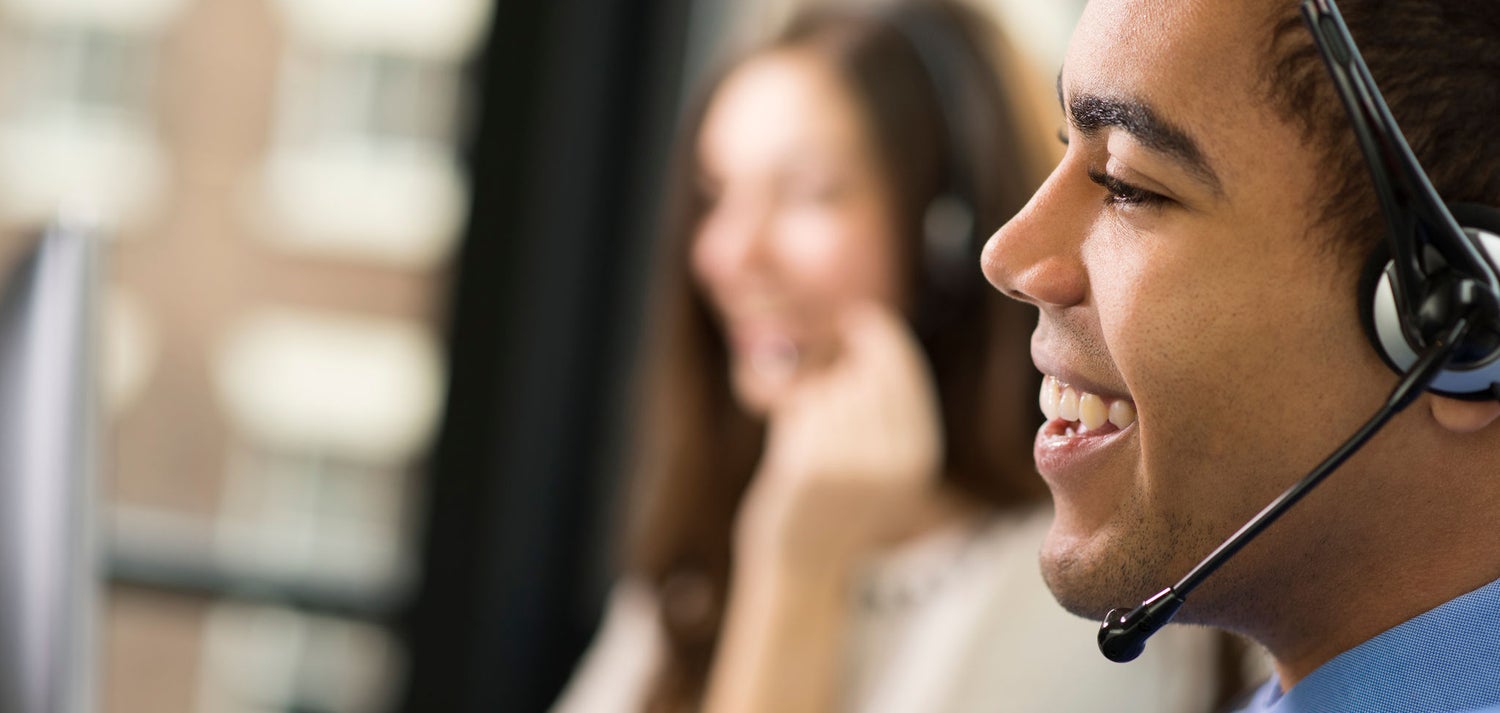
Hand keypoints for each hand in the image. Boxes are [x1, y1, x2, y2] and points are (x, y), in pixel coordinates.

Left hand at [734, 303, 945, 574]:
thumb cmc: (837, 503)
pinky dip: (791, 417)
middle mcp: (894, 458)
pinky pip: (802, 408)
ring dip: (814, 400)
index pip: (904, 373)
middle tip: (824, 386)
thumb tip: (873, 333)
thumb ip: (889, 410)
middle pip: (866, 374)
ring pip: (831, 389)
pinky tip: (792, 447)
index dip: (881, 337)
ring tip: (811, 440)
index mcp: (919, 455)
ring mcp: (854, 462)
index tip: (860, 316)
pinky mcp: (813, 467)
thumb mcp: (884, 463)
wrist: (801, 564)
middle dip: (843, 369)